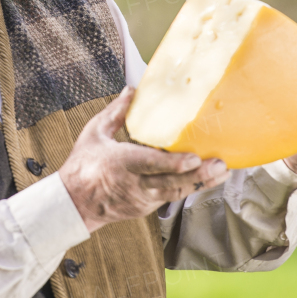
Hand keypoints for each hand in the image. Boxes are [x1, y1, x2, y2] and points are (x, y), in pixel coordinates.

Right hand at [58, 87, 228, 232]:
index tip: (194, 159)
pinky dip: (189, 188)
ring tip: (222, 172)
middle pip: (170, 183)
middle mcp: (134, 184)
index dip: (174, 164)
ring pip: (175, 192)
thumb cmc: (83, 165)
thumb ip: (116, 112)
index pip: (150, 165)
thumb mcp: (95, 133)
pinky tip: (206, 179)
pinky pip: (171, 197)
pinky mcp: (146, 207)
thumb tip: (131, 90)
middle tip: (220, 165)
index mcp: (120, 163)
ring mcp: (142, 199)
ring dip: (200, 183)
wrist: (74, 202)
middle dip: (197, 175)